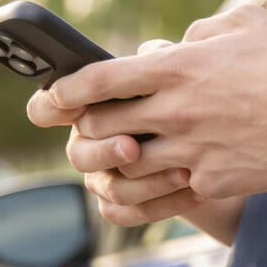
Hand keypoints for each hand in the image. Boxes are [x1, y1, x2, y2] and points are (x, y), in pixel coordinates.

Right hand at [29, 39, 204, 225]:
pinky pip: (127, 214)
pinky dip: (161, 204)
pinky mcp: (123, 206)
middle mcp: (90, 143)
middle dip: (106, 150)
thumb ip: (163, 62)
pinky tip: (195, 191)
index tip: (60, 104)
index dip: (49, 106)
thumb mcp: (179, 75)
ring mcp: (103, 177)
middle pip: (79, 153)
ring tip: (184, 172)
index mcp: (93, 106)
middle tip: (134, 146)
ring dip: (146, 182)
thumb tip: (155, 52)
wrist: (217, 149)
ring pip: (108, 188)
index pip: (52, 105)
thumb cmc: (190, 102)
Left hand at [31, 5, 266, 199]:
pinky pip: (164, 192)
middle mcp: (175, 112)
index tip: (48, 101)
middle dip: (86, 131)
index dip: (59, 93)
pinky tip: (154, 183)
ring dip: (116, 163)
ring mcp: (191, 152)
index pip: (94, 82)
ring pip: (125, 168)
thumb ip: (199, 29)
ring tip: (123, 156)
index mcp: (176, 68)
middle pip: (99, 130)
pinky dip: (151, 189)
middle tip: (91, 130)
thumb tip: (175, 43)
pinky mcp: (211, 182)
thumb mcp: (244, 23)